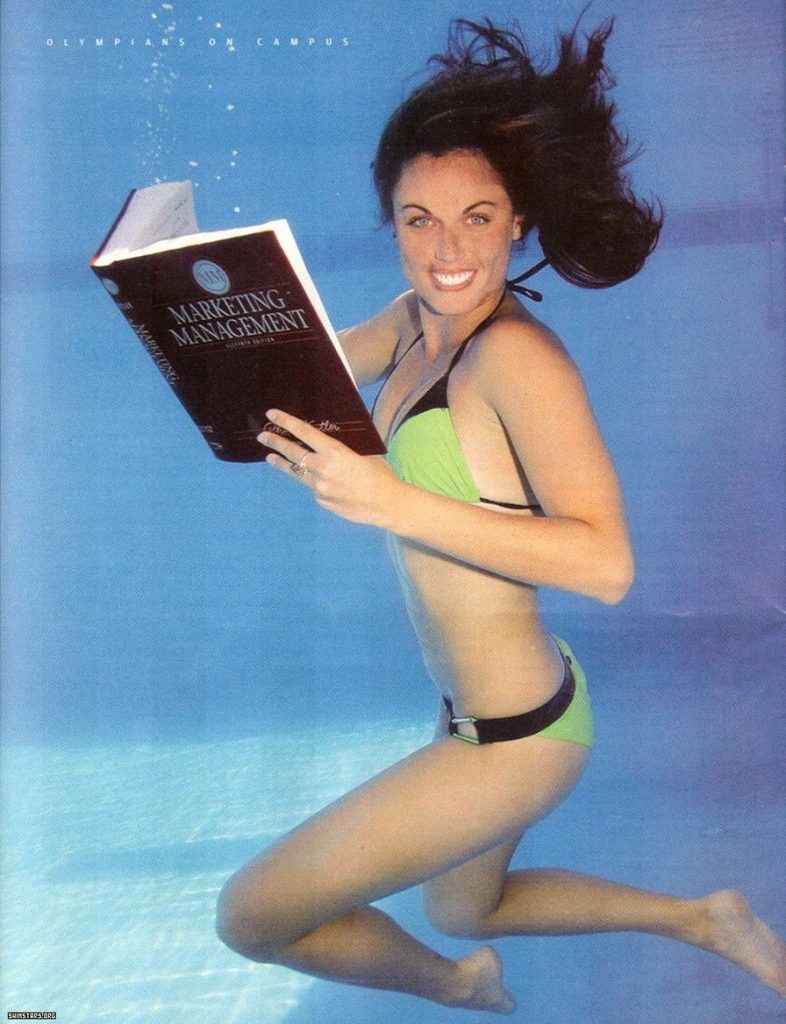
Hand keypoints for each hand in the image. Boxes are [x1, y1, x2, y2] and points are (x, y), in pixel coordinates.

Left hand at [258, 409, 402, 527]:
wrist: (387, 504)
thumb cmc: (380, 474)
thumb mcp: (364, 453)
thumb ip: (342, 449)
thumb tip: (327, 442)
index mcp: (334, 452)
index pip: (305, 433)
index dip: (287, 422)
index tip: (272, 414)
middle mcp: (322, 470)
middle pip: (293, 453)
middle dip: (276, 443)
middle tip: (263, 436)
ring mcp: (320, 488)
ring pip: (297, 473)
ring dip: (283, 463)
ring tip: (271, 457)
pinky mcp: (322, 502)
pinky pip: (314, 488)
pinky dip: (314, 482)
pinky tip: (324, 483)